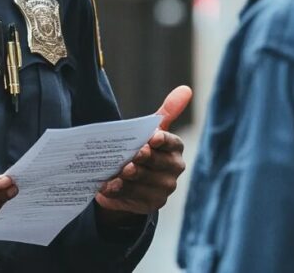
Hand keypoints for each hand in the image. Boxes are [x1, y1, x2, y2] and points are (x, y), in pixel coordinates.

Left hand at [95, 85, 191, 225]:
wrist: (130, 181)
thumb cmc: (143, 148)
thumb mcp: (152, 130)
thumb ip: (168, 111)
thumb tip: (186, 89)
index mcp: (175, 149)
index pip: (172, 144)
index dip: (162, 141)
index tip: (151, 139)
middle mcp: (174, 170)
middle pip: (158, 165)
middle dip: (143, 162)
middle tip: (131, 159)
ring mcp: (163, 189)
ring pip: (144, 183)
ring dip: (128, 179)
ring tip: (115, 174)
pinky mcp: (150, 205)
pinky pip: (133, 198)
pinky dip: (118, 192)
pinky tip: (107, 187)